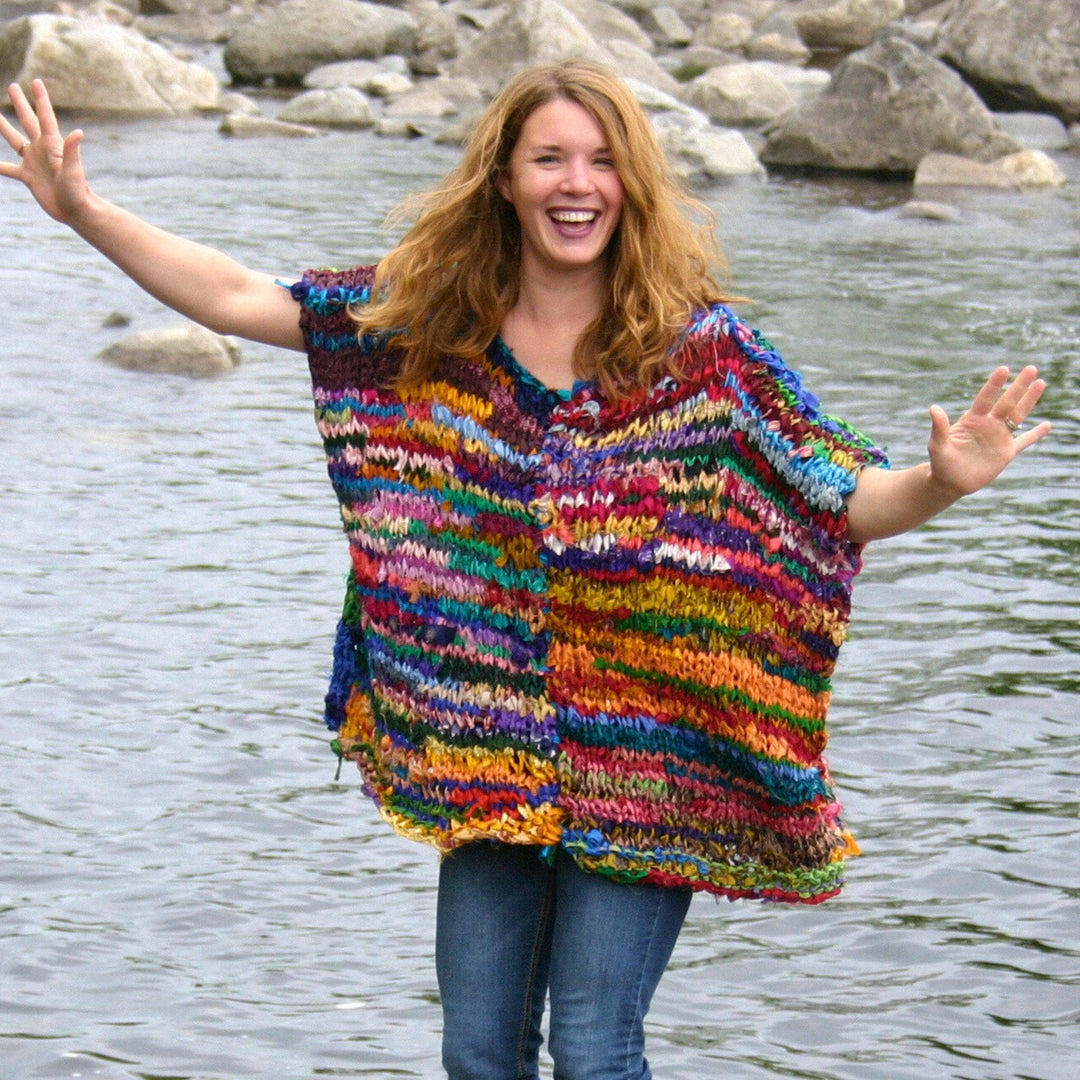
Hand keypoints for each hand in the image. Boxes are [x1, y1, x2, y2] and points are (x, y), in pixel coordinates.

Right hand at [0, 79, 90, 223]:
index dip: (41, 99)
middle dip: (20, 103)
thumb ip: (71, 151)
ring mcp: (34, 162)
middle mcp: (41, 149)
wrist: (75, 211)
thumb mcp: (73, 170)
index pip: (44, 116)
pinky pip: (7, 168)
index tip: (36, 82)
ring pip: (14, 140)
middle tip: (13, 86)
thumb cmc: (78, 191)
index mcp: (52, 144)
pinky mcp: (28, 177)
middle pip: (27, 120)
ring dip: (3, 127)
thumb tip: (78, 132)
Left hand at [927, 365, 1051, 497]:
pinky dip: (1036, 434)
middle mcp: (988, 424)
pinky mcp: (1006, 453)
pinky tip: (1048, 425)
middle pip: (1007, 402)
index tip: (1004, 369)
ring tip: (1041, 383)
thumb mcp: (937, 445)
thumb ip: (939, 427)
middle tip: (1031, 368)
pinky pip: (1024, 441)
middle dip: (1019, 386)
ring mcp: (999, 437)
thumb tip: (933, 408)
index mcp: (972, 420)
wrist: (949, 482)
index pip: (985, 398)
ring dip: (1029, 400)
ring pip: (1018, 415)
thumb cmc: (940, 462)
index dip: (994, 385)